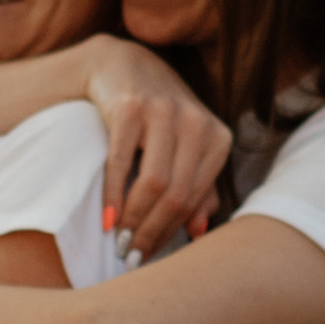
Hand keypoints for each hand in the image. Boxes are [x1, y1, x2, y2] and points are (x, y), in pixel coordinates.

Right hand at [82, 40, 231, 260]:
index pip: (196, 199)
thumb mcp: (187, 148)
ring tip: (118, 241)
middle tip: (130, 257)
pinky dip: (114, 194)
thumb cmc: (159, 117)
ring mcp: (164, 112)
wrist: (122, 66)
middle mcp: (197, 123)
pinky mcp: (131, 106)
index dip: (171, 232)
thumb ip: (198, 187)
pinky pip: (122, 161)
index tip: (149, 256)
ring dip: (134, 219)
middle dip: (152, 232)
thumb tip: (199, 232)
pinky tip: (107, 218)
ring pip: (154, 182)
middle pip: (177, 194)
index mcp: (218, 138)